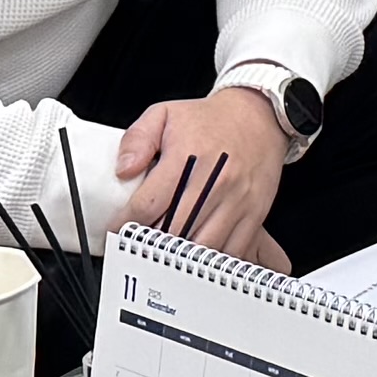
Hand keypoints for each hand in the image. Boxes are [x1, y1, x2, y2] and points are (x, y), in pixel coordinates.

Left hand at [114, 86, 295, 259]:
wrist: (259, 116)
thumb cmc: (210, 120)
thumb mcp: (164, 114)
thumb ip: (137, 139)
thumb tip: (123, 169)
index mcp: (188, 156)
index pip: (149, 203)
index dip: (126, 222)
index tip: (116, 229)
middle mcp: (215, 181)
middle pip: (174, 230)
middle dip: (150, 244)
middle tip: (136, 246)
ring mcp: (237, 200)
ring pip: (202, 246)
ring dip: (179, 256)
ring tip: (163, 254)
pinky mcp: (254, 213)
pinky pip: (231, 251)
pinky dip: (210, 261)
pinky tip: (195, 257)